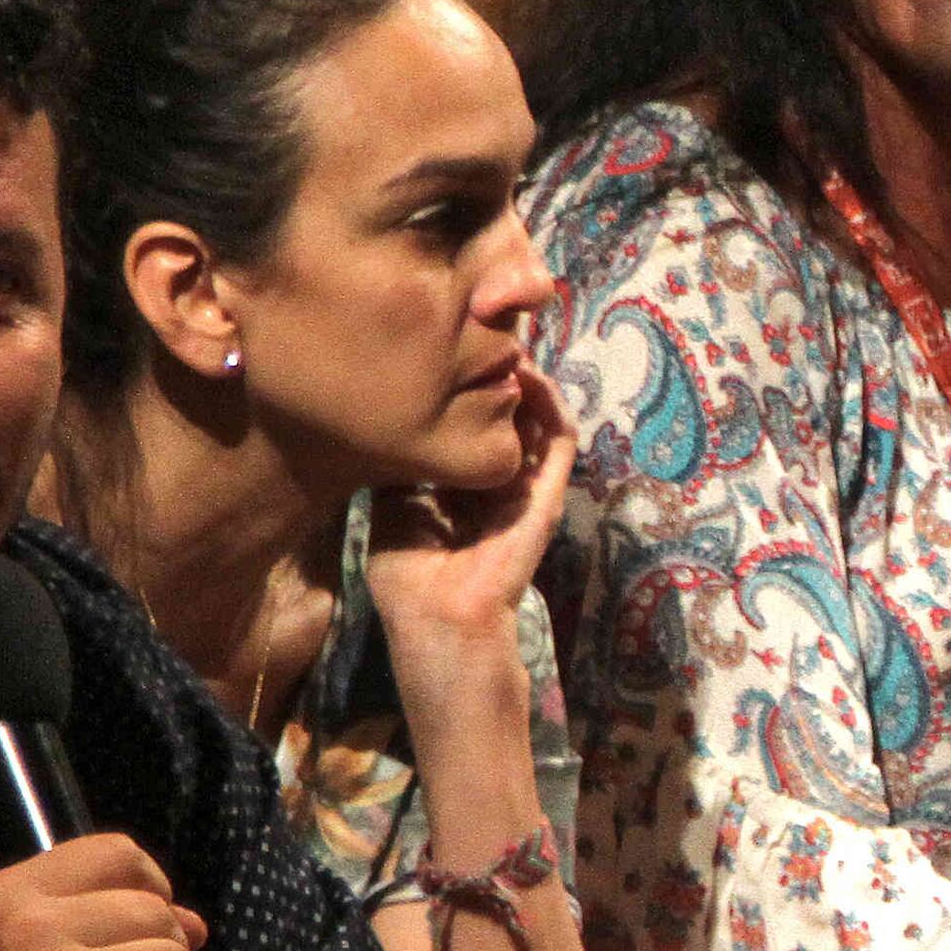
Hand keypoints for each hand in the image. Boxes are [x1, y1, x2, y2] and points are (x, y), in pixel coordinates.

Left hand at [362, 368, 579, 650]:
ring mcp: (525, 487)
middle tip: (479, 331)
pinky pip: (560, 438)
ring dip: (525, 380)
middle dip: (494, 374)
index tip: (442, 351)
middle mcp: (495, 482)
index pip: (471, 426)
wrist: (439, 619)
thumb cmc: (408, 576)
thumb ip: (401, 462)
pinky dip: (549, 402)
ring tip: (504, 342)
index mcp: (461, 488)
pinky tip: (526, 372)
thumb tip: (390, 410)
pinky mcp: (547, 493)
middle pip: (506, 415)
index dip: (463, 389)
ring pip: (537, 419)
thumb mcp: (390, 505)